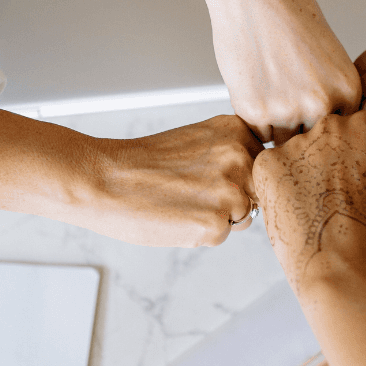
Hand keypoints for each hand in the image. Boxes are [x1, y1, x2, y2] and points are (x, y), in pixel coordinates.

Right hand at [84, 115, 264, 247]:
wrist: (103, 178)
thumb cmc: (144, 162)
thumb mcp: (198, 140)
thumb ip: (231, 153)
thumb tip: (257, 180)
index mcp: (236, 130)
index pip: (261, 162)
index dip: (238, 174)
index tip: (209, 174)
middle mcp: (240, 156)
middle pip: (259, 189)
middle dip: (234, 196)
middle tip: (192, 190)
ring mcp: (231, 191)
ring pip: (244, 215)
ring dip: (219, 216)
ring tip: (181, 201)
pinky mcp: (216, 224)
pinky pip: (222, 236)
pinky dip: (201, 233)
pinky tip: (175, 216)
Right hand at [206, 0, 361, 144]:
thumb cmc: (289, 13)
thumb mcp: (329, 54)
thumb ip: (331, 91)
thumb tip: (326, 125)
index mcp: (348, 90)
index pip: (342, 131)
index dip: (324, 125)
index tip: (312, 116)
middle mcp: (322, 106)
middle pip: (315, 142)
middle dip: (301, 130)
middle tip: (287, 103)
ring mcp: (287, 112)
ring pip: (284, 142)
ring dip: (277, 126)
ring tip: (270, 90)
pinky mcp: (254, 112)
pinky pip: (258, 134)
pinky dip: (255, 118)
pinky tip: (255, 87)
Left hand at [251, 110, 365, 294]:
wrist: (339, 265)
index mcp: (365, 127)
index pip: (359, 125)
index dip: (360, 153)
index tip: (359, 178)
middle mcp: (329, 126)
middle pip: (327, 134)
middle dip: (331, 158)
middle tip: (335, 195)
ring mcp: (295, 143)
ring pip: (298, 150)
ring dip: (304, 170)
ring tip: (314, 206)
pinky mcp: (267, 164)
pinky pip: (272, 166)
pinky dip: (279, 184)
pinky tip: (294, 207)